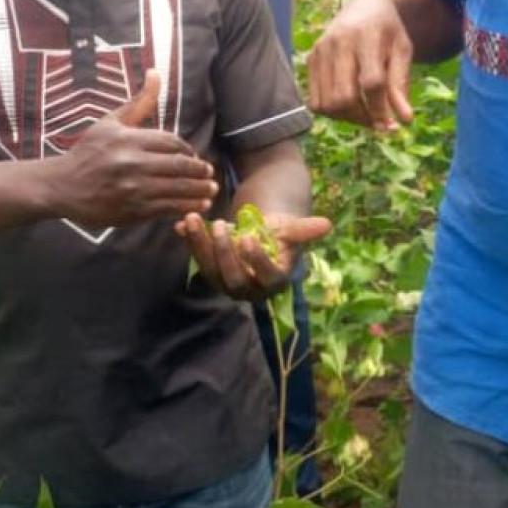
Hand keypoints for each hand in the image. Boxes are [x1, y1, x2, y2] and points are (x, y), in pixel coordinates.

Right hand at [51, 70, 218, 227]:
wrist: (62, 186)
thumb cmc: (88, 152)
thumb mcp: (111, 122)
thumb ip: (139, 102)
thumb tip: (156, 72)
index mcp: (129, 139)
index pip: (172, 142)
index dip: (188, 150)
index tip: (195, 156)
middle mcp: (133, 162)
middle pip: (180, 165)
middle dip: (201, 171)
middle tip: (210, 174)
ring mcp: (134, 188)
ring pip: (178, 189)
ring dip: (199, 191)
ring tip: (210, 192)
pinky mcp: (133, 210)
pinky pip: (168, 208)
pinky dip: (187, 207)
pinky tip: (198, 206)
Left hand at [175, 209, 331, 301]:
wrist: (261, 234)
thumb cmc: (280, 234)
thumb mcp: (291, 229)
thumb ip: (304, 229)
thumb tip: (326, 224)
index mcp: (274, 280)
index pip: (266, 276)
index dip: (256, 260)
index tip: (248, 237)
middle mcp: (250, 289)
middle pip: (233, 279)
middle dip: (223, 252)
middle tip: (220, 224)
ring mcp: (228, 283)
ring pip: (210, 271)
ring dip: (200, 245)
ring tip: (193, 219)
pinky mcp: (210, 273)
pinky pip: (198, 260)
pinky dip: (190, 242)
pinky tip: (181, 223)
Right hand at [307, 0, 413, 129]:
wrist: (363, 7)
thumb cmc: (388, 32)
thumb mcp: (402, 52)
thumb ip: (401, 85)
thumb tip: (405, 121)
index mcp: (366, 37)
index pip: (371, 82)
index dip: (380, 109)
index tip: (391, 125)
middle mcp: (338, 43)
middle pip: (343, 97)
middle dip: (362, 117)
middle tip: (377, 123)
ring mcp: (320, 51)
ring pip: (327, 104)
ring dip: (347, 118)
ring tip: (364, 115)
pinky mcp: (310, 59)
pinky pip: (315, 101)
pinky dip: (332, 113)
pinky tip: (349, 107)